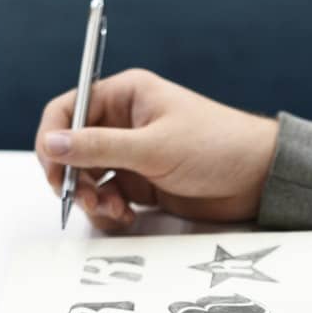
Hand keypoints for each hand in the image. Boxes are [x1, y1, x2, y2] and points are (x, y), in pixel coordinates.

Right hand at [35, 68, 280, 231]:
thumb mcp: (154, 147)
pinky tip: (125, 216)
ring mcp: (133, 155)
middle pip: (72, 148)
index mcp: (125, 96)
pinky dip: (109, 210)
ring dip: (91, 197)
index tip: (52, 168)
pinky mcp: (143, 183)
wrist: (259, 179)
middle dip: (72, 176)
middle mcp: (124, 123)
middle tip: (83, 198)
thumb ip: (100, 147)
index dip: (53, 138)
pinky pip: (109, 197)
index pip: (68, 109)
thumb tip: (52, 144)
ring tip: (112, 211)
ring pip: (88, 177)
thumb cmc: (217, 146)